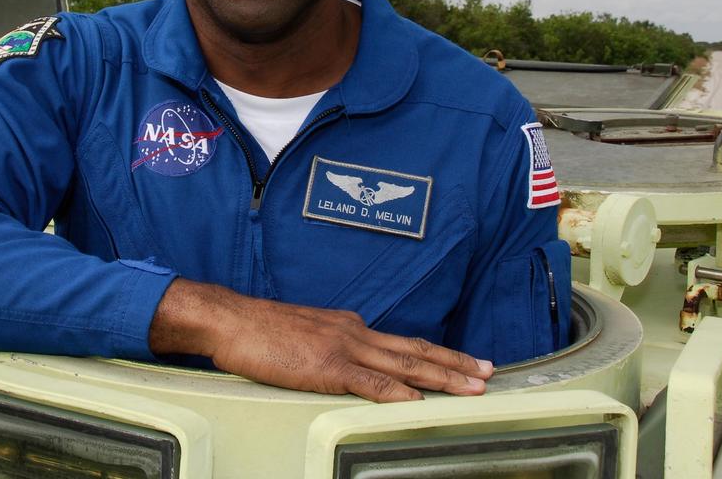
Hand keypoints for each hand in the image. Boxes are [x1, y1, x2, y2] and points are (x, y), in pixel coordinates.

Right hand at [148, 278, 492, 402]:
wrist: (233, 320)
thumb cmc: (262, 330)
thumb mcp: (307, 331)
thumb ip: (333, 344)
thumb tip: (352, 359)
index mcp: (350, 326)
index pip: (404, 343)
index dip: (438, 354)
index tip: (465, 363)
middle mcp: (355, 332)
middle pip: (415, 350)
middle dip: (456, 363)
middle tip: (488, 372)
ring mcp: (343, 349)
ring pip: (404, 365)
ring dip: (442, 376)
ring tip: (472, 386)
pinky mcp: (326, 368)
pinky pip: (369, 382)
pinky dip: (396, 392)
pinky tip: (417, 401)